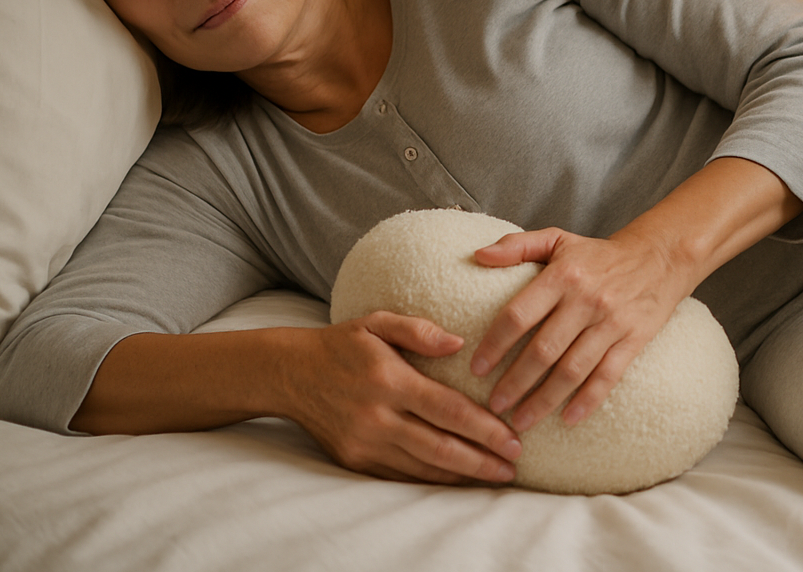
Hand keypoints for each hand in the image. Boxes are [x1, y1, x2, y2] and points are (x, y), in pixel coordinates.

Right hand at [286, 311, 522, 484]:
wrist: (288, 374)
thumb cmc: (341, 344)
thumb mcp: (376, 321)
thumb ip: (418, 330)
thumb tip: (459, 343)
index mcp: (389, 380)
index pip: (448, 410)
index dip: (485, 429)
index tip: (514, 439)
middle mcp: (377, 417)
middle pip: (441, 447)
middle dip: (482, 460)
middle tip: (514, 466)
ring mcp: (364, 443)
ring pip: (422, 468)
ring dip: (462, 476)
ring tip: (494, 476)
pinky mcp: (353, 461)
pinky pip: (400, 476)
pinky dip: (431, 480)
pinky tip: (456, 479)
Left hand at [469, 228, 692, 433]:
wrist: (659, 257)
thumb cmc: (598, 254)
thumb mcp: (557, 239)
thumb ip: (516, 246)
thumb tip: (478, 256)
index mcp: (562, 276)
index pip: (519, 315)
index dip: (495, 344)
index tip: (476, 368)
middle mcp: (585, 300)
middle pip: (543, 350)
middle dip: (515, 382)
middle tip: (493, 405)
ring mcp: (611, 322)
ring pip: (572, 370)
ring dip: (544, 400)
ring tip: (520, 421)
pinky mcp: (633, 340)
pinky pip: (607, 376)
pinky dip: (587, 401)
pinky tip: (567, 419)